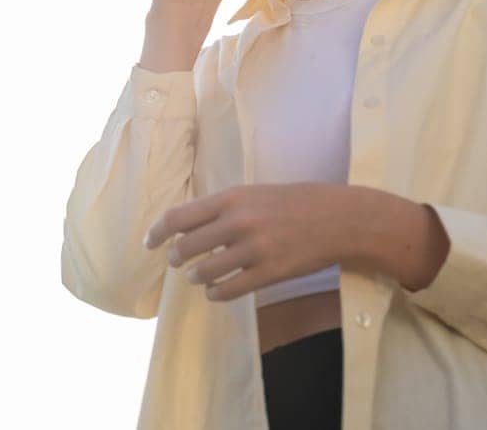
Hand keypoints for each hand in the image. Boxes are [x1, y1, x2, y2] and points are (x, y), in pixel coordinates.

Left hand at [141, 182, 358, 301]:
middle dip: (176, 258)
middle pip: (187, 247)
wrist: (337, 219)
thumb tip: (186, 225)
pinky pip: (230, 290)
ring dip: (196, 277)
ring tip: (198, 276)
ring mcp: (254, 249)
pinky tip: (215, 291)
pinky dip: (216, 293)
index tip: (149, 242)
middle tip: (176, 262)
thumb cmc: (292, 202)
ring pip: (206, 271)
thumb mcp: (253, 193)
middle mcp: (239, 222)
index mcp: (232, 198)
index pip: (179, 217)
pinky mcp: (270, 273)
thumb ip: (222, 207)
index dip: (158, 232)